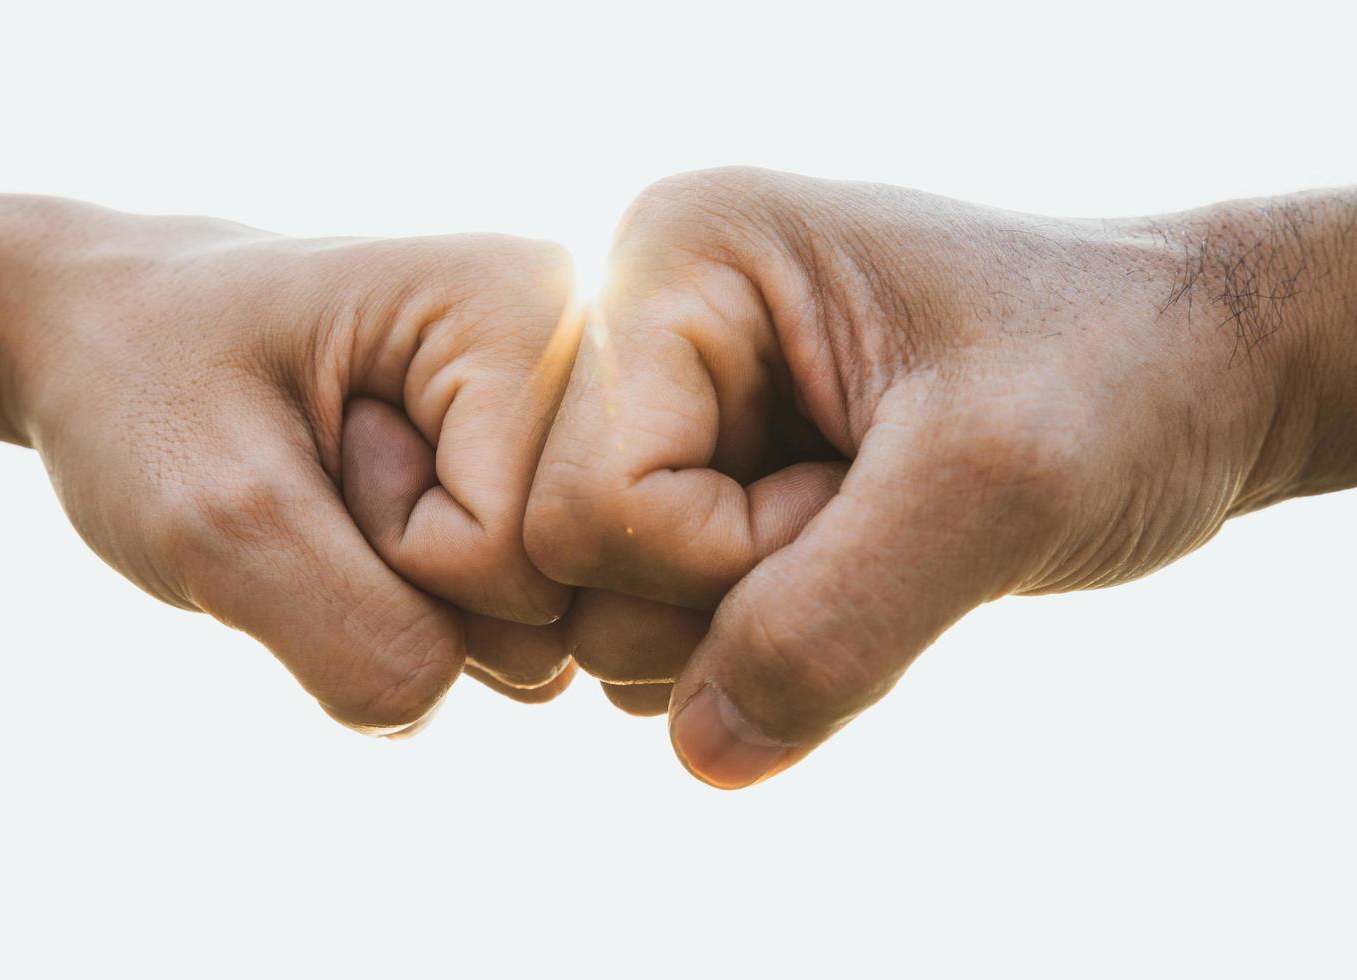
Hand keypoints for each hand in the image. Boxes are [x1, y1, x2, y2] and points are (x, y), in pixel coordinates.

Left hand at [0, 186, 581, 728]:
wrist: (105, 337)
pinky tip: (368, 513)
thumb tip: (467, 699)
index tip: (321, 446)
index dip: (398, 547)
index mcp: (528, 310)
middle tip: (326, 467)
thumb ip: (365, 641)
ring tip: (339, 480)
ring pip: (538, 629)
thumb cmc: (146, 385)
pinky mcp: (532, 494)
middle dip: (412, 580)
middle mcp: (576, 364)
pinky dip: (422, 607)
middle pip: (549, 596)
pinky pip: (518, 630)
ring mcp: (559, 437)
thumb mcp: (221, 517)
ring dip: (411, 598)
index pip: (521, 548)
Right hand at [525, 168, 1355, 786]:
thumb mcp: (994, 489)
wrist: (1202, 373)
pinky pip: (667, 624)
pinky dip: (767, 636)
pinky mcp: (711, 474)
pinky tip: (856, 554)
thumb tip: (699, 756)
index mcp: (678, 259)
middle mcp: (649, 324)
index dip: (724, 559)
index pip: (584, 506)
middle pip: (574, 563)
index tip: (864, 494)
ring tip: (876, 521)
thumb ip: (835, 626)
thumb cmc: (1121, 376)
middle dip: (733, 593)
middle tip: (873, 508)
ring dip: (756, 621)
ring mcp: (676, 405)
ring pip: (613, 611)